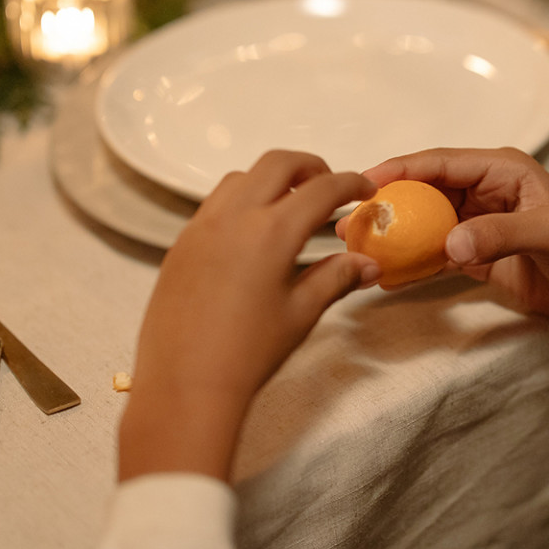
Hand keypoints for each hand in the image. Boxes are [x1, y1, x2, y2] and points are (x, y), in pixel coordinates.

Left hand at [118, 151, 380, 481]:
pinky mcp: (181, 245)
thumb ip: (336, 278)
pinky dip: (241, 200)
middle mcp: (234, 217)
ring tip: (290, 205)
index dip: (350, 184)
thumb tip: (367, 264)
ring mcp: (201, 227)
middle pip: (278, 163)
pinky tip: (252, 232)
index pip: (321, 189)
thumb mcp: (300, 314)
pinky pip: (214, 204)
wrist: (185, 385)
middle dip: (311, 166)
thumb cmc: (246, 355)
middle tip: (329, 186)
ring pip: (241, 178)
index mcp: (271, 232)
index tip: (365, 190)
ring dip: (271, 179)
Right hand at [338, 147, 548, 363]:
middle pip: (423, 191)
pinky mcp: (475, 255)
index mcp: (500, 169)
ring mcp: (476, 223)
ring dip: (393, 235)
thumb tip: (450, 246)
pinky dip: (410, 263)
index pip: (440, 163)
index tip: (365, 184)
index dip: (400, 170)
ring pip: (423, 223)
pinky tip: (385, 275)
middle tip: (349, 220)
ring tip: (355, 247)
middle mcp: (483, 190)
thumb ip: (501, 235)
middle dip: (386, 204)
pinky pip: (434, 254)